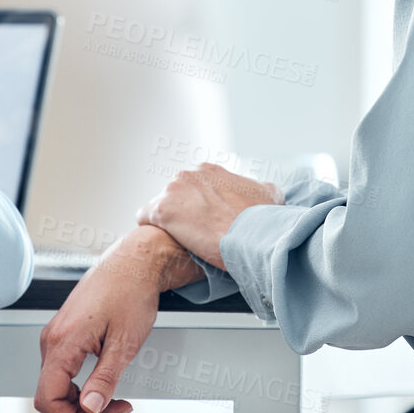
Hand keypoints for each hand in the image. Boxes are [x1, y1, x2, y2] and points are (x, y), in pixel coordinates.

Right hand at [36, 226, 198, 412]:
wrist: (134, 261)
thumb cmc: (131, 290)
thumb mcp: (125, 342)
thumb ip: (105, 378)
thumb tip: (91, 408)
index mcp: (62, 341)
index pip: (48, 399)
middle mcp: (52, 338)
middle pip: (50, 395)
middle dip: (82, 412)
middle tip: (116, 409)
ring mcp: (56, 334)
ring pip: (55, 385)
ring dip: (81, 400)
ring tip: (113, 397)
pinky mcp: (64, 332)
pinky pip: (61, 370)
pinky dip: (79, 385)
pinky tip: (101, 383)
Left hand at [136, 163, 278, 268]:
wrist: (251, 238)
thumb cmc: (259, 221)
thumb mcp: (269, 195)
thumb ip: (261, 189)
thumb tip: (264, 192)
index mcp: (210, 171)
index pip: (195, 187)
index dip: (200, 207)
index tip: (206, 221)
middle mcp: (189, 174)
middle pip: (176, 195)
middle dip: (183, 212)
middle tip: (195, 234)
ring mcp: (173, 190)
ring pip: (160, 206)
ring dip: (168, 222)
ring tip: (178, 241)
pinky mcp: (162, 210)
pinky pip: (144, 217)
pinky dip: (150, 228)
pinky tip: (161, 240)